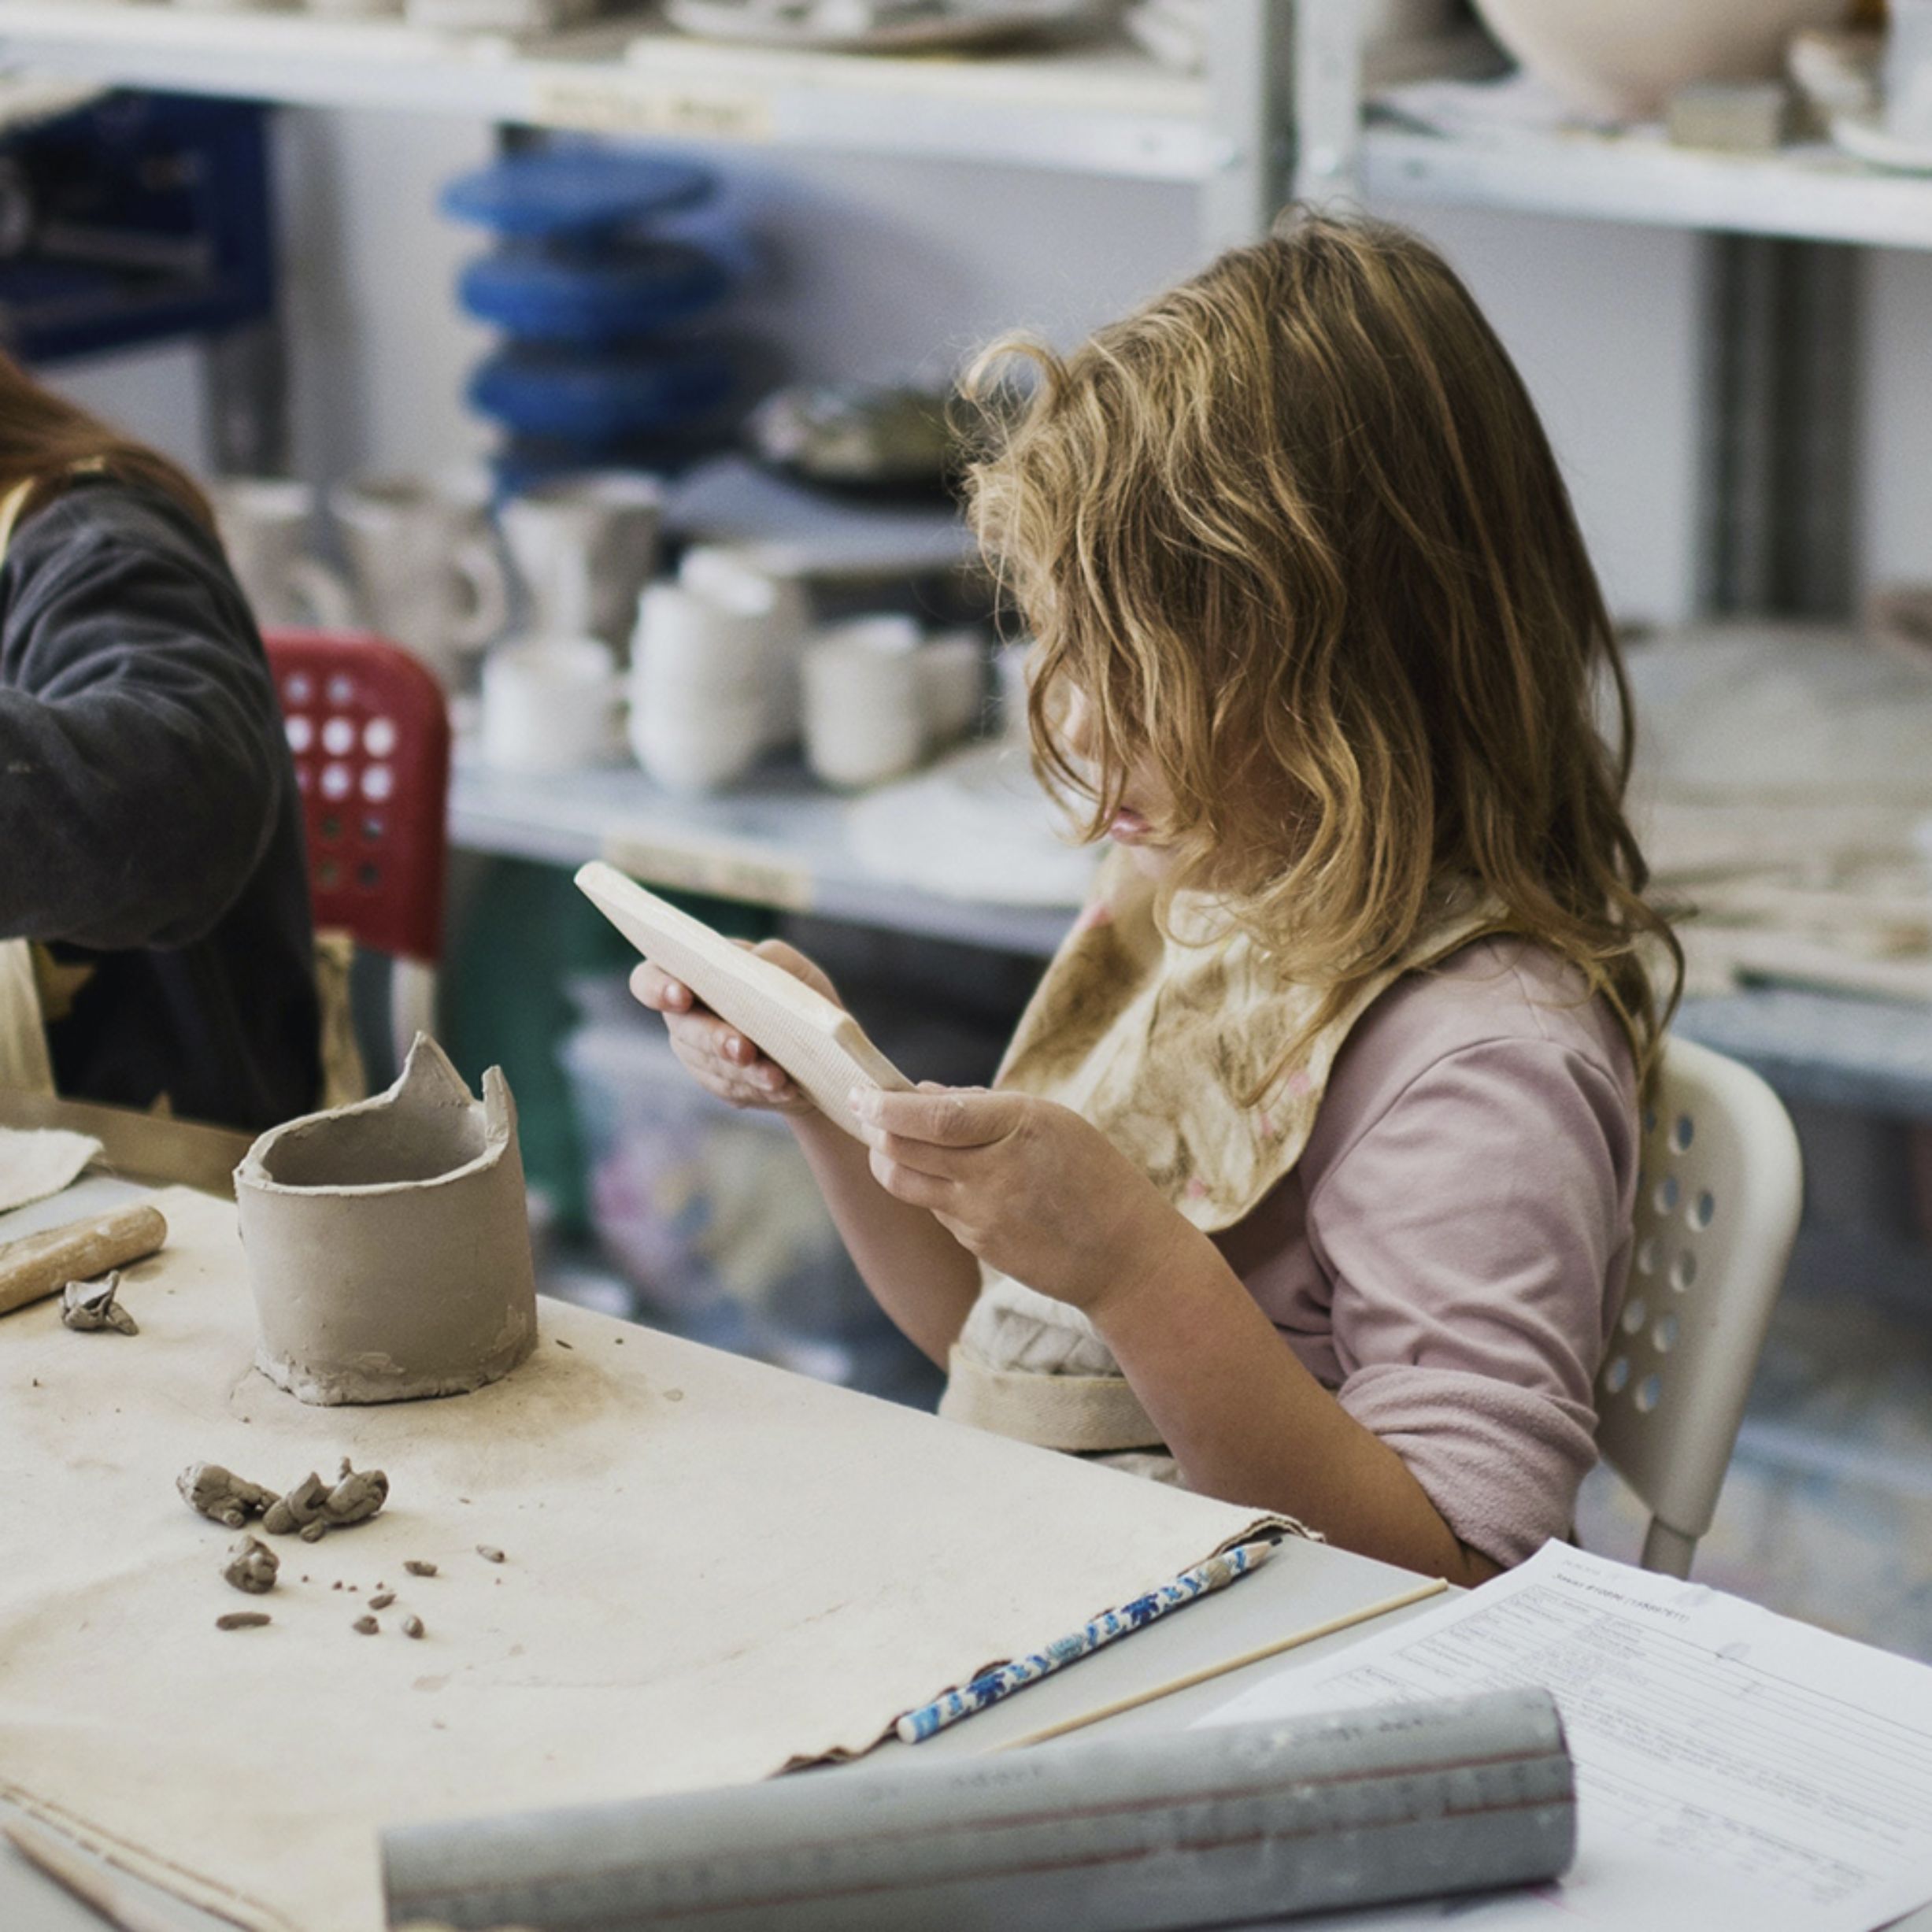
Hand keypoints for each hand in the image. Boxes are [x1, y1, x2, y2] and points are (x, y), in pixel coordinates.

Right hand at [628, 940, 839, 1115]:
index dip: (657, 988)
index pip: (649, 980)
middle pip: (684, 1030)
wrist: (820, 1043)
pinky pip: (733, 1090)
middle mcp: (686, 1017)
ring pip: (711, 1066)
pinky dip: (760, 1089)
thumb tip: (755, 962)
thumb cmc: (797, 993)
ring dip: (745, 1073)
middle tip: (744, 1049)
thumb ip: (773, 957)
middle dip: (714, 1039)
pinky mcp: (721, 1084)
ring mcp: (699, 1055)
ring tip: (777, 1076)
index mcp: (691, 975)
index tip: (682, 995)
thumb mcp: (794, 967)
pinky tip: (784, 1089)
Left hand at [851, 1085, 1197, 1321]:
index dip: (888, 1106)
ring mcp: (983, 1214)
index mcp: (1020, 1126)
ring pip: (905, 1182)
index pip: (934, 1116)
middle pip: (904, 1150)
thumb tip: (919, 1092)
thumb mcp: (1051, 1122)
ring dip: (887, 1159)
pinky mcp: (977, 1244)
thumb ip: (983, 1105)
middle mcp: (995, 1172)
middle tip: (865, 1110)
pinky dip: (927, 1185)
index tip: (861, 1092)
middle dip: (874, 1128)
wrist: (1125, 1256)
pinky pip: (934, 1207)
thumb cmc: (1092, 1174)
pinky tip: (947, 1176)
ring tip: (889, 1142)